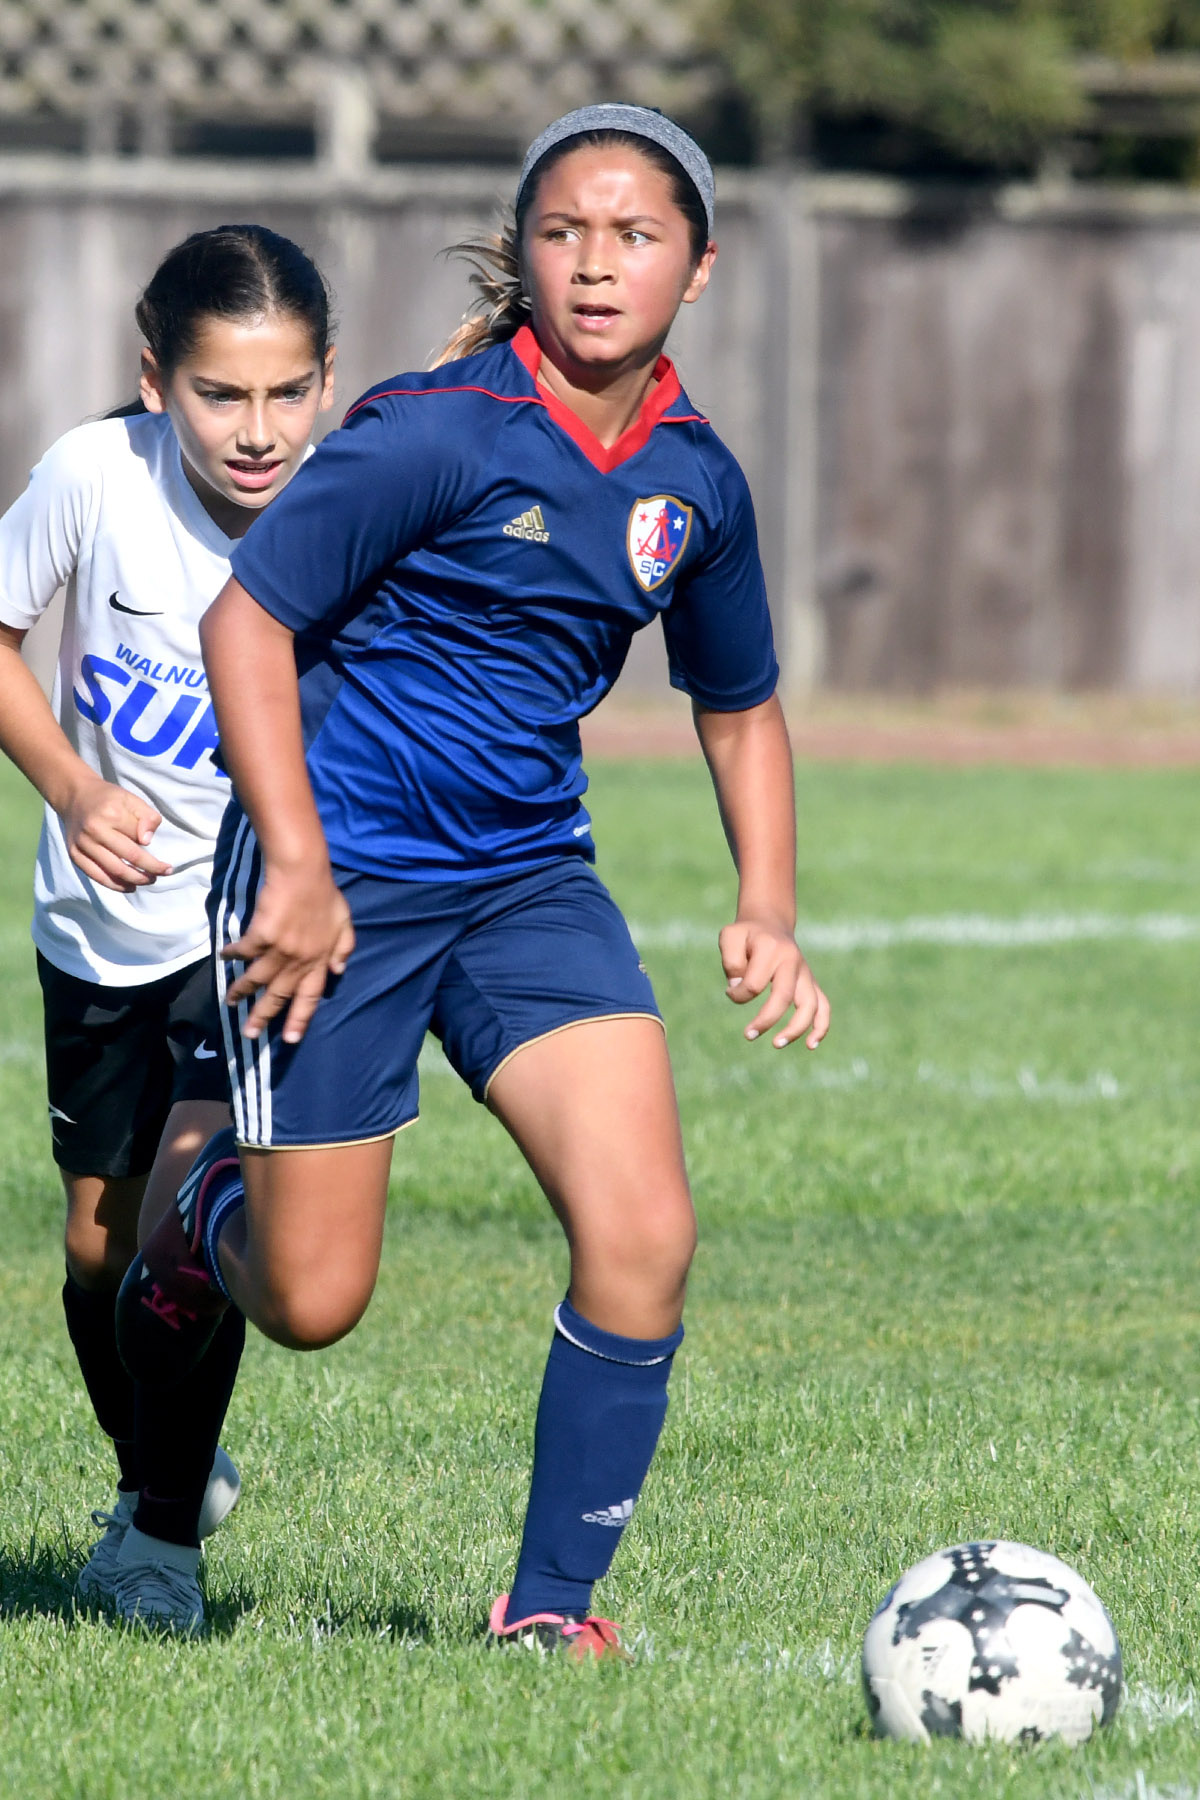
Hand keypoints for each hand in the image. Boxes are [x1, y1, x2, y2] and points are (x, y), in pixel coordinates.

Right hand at [61, 775, 170, 890]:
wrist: (76, 796)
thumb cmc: (110, 799)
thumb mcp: (133, 800)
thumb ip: (147, 818)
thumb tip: (146, 842)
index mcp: (111, 814)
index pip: (139, 842)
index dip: (154, 858)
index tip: (168, 867)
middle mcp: (94, 830)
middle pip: (127, 859)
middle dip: (148, 872)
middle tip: (160, 876)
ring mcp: (82, 843)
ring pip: (112, 871)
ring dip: (133, 881)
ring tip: (147, 881)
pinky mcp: (74, 854)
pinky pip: (96, 875)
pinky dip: (114, 885)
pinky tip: (129, 886)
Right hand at [222, 860, 354, 1045]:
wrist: (303, 874)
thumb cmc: (324, 895)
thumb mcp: (345, 923)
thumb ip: (344, 948)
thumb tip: (339, 972)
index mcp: (321, 960)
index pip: (311, 996)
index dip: (300, 1018)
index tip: (290, 1038)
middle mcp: (300, 961)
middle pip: (280, 995)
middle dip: (263, 1017)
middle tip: (249, 1034)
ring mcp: (280, 950)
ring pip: (257, 979)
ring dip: (241, 992)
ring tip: (230, 1002)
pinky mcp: (262, 936)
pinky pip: (244, 952)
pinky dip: (232, 956)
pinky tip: (224, 958)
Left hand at [719, 917, 830, 1049]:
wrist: (770, 923)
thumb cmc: (746, 934)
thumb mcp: (729, 937)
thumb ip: (730, 961)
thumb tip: (739, 988)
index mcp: (771, 949)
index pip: (754, 983)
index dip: (738, 994)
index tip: (731, 992)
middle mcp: (793, 961)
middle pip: (784, 996)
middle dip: (766, 1019)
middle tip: (748, 1035)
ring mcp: (805, 973)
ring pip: (810, 1005)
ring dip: (795, 1028)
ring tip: (777, 1044)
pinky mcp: (811, 983)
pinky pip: (823, 1006)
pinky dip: (821, 1026)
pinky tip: (811, 1045)